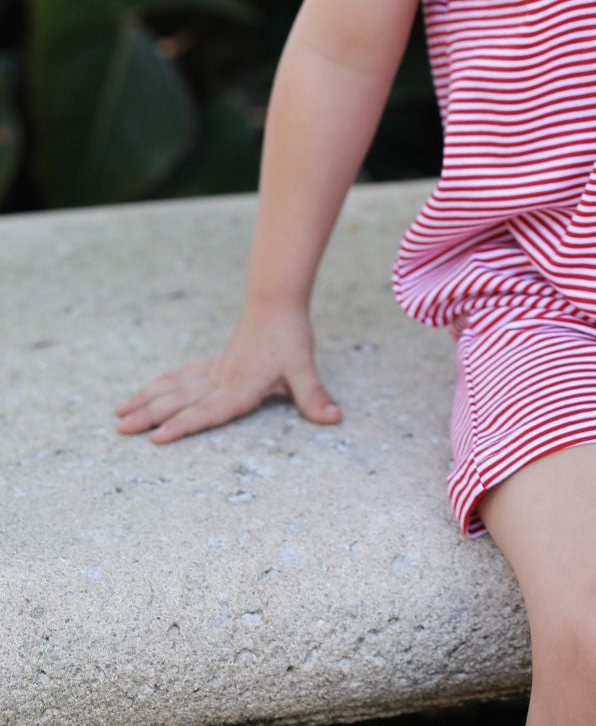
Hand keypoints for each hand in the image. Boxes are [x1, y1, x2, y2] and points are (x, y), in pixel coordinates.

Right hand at [114, 299, 343, 442]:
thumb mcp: (304, 368)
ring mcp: (215, 370)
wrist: (277, 299)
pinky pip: (182, 375)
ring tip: (120, 412)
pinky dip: (162, 384)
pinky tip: (146, 390)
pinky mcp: (215, 363)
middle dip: (150, 416)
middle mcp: (221, 380)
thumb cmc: (290, 334)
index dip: (183, 426)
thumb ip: (313, 396)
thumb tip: (334, 418)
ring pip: (174, 387)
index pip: (208, 412)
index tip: (156, 438)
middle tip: (120, 429)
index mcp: (240, 386)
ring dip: (147, 400)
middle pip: (180, 401)